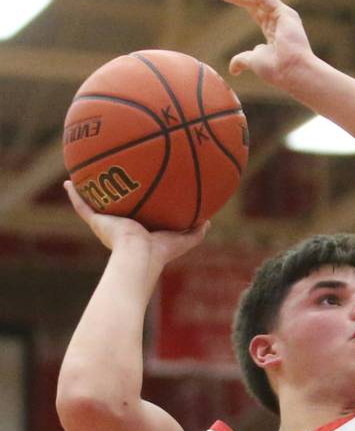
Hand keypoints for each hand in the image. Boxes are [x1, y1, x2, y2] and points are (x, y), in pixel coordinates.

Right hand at [64, 181, 209, 264]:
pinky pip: (82, 207)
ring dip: (90, 193)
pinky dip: (75, 195)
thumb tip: (209, 221)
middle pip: (116, 211)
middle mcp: (121, 229)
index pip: (139, 219)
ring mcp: (107, 226)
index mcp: (140, 233)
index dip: (139, 208)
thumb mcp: (183, 240)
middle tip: (111, 182)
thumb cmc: (160, 252)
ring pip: (96, 207)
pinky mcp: (96, 223)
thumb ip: (195, 233)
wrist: (139, 254)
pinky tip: (68, 182)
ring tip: (84, 177)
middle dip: (114, 199)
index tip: (139, 196)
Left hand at [220, 0, 314, 86]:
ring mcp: (284, 18)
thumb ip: (241, 60)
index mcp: (274, 35)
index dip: (245, 6)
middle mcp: (280, 24)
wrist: (291, 72)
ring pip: (261, 0)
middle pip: (258, 5)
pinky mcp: (286, 13)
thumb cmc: (276, 70)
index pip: (258, 15)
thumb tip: (232, 70)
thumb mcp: (253, 62)